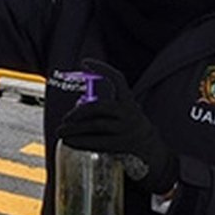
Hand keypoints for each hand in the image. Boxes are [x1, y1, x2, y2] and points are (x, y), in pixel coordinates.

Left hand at [56, 59, 178, 194]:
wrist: (153, 152)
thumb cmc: (129, 129)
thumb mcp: (124, 113)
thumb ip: (105, 107)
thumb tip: (78, 105)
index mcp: (129, 102)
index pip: (117, 79)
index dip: (101, 68)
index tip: (84, 62)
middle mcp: (129, 113)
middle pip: (98, 106)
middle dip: (76, 112)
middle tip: (64, 119)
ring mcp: (126, 130)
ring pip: (95, 125)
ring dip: (74, 129)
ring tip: (61, 133)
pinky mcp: (122, 145)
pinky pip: (97, 142)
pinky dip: (81, 142)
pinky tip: (69, 143)